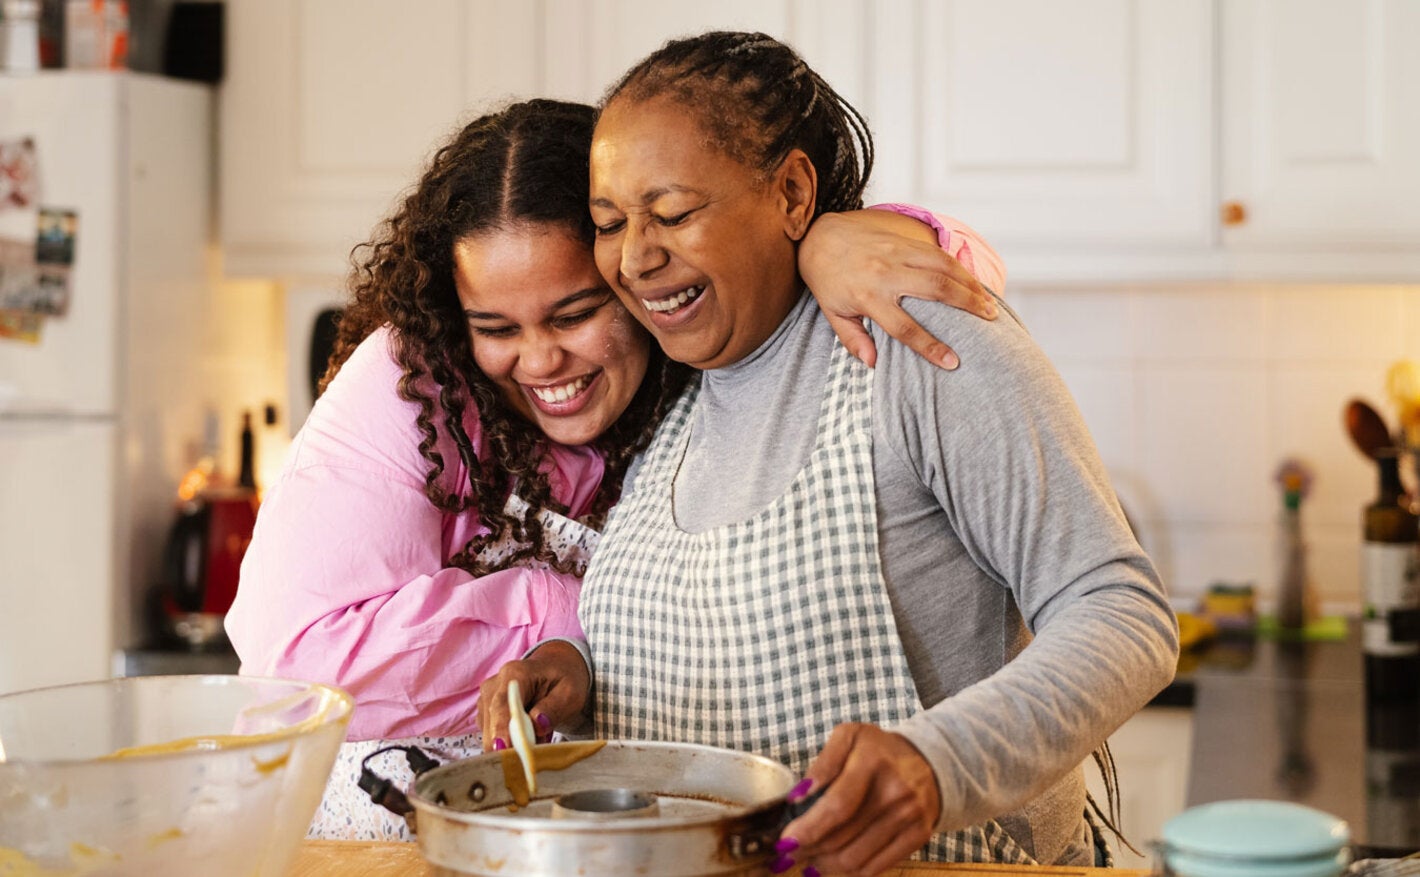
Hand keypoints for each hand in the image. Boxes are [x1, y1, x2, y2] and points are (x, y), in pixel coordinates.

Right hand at [477, 640, 590, 749]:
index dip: (501, 729)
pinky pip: (491, 735)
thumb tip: (537, 725)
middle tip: (536, 750)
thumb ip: (553, 708)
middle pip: (492, 723)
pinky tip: (527, 733)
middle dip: (510, 743)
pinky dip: (509, 741)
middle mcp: (494, 685)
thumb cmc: (562, 680)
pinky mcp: (484, 713)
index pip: (502, 705)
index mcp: (515, 674)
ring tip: (538, 734)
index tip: (503, 749)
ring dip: (512, 742)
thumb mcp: (569, 693)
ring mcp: (485, 699)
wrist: (555, 670)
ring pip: (490, 733)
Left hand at [777, 724, 940, 876]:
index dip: (808, 829)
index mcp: (873, 761)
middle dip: (808, 849)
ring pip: (854, 859)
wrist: (928, 760)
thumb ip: (823, 763)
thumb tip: (798, 795)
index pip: (837, 806)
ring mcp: (910, 817)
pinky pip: (874, 868)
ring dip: (824, 865)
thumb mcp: (849, 737)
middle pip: (842, 837)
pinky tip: (831, 865)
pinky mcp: (918, 837)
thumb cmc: (879, 750)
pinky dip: (848, 872)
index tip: (785, 841)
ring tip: (808, 858)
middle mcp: (895, 791)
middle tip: (787, 853)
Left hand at [798, 210, 997, 370]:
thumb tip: (872, 363)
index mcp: (867, 296)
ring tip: (988, 304)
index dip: (929, 346)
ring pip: (942, 266)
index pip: (903, 327)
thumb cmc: (829, 281)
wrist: (821, 237)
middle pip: (934, 289)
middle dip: (966, 304)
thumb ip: (852, 339)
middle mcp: (885, 273)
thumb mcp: (833, 313)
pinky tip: (973, 282)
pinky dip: (960, 267)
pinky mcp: (904, 239)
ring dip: (970, 284)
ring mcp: (896, 253)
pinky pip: (938, 252)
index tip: (952, 362)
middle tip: (989, 320)